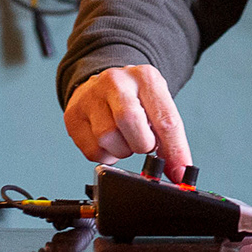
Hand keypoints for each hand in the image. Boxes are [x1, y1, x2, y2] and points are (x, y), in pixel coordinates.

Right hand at [63, 65, 193, 180]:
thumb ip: (170, 136)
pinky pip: (93, 152)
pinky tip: (110, 142)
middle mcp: (115, 82)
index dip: (174, 150)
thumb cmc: (134, 98)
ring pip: (108, 139)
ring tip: (125, 138)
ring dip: (123, 150)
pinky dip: (106, 155)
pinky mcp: (73, 117)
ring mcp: (90, 97)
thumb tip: (178, 171)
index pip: (164, 118)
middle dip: (142, 144)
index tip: (179, 173)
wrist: (101, 85)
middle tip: (144, 143)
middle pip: (130, 121)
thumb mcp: (157, 106)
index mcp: (145, 77)